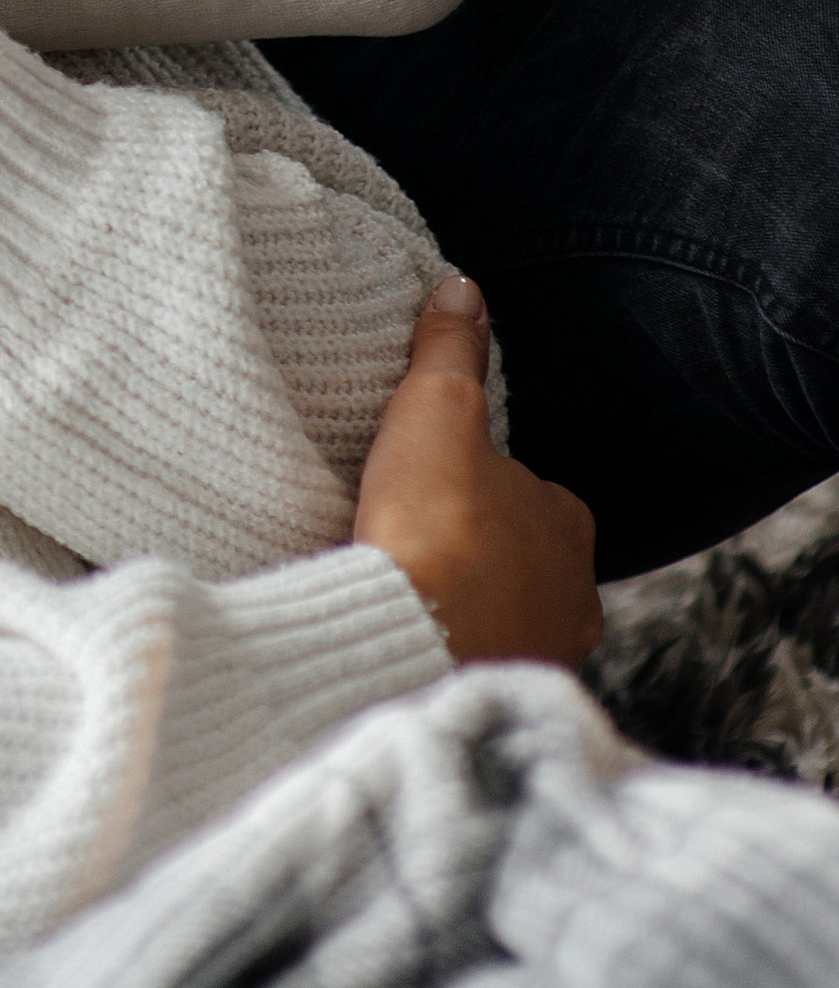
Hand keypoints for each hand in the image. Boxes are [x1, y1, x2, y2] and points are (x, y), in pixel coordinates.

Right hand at [353, 278, 600, 668]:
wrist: (419, 645)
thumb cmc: (436, 529)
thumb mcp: (436, 412)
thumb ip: (449, 352)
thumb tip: (462, 290)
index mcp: (567, 522)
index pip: (535, 492)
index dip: (486, 484)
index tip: (441, 487)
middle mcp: (574, 594)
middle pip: (526, 561)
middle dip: (486, 556)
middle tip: (422, 544)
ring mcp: (545, 654)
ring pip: (511, 619)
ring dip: (473, 610)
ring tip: (414, 598)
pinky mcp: (507, 697)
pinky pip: (484, 665)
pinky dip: (458, 653)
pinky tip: (418, 644)